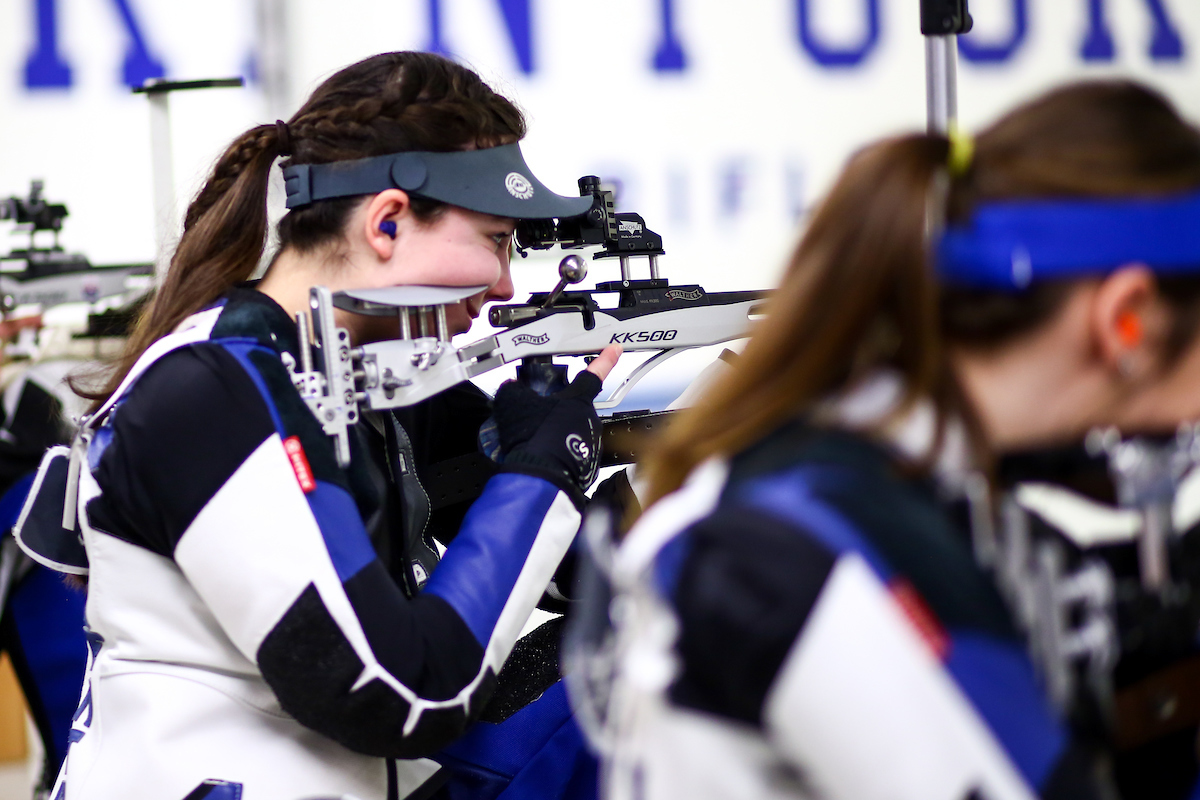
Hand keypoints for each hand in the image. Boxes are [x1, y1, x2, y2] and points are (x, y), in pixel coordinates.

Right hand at [492, 345, 622, 504]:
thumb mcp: (513, 402)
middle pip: (575, 407)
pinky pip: (572, 453)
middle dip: (559, 410)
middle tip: (536, 416)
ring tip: (534, 441)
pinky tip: (542, 456)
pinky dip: (559, 453)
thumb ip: (515, 389)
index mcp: (578, 399)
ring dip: (557, 433)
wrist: (539, 478)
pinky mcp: (587, 466)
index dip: (605, 359)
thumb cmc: (532, 438)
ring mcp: (591, 443)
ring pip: (573, 431)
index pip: (595, 372)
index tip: (614, 350)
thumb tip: (511, 389)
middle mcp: (590, 419)